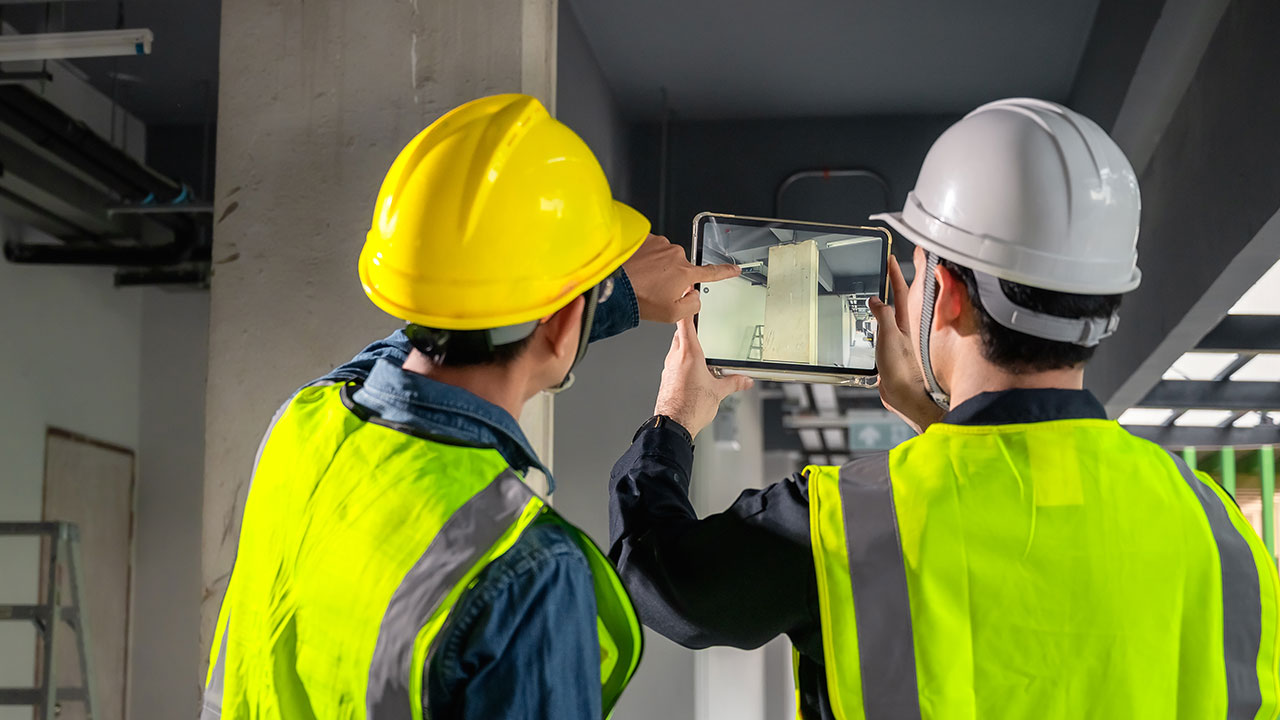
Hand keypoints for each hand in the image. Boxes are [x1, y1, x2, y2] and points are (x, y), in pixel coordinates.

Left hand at [623, 234, 740, 322]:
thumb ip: (691, 306)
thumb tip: (694, 296)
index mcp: (685, 272)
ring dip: (655, 268)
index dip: (725, 271)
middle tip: (654, 290)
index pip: (712, 272)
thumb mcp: (671, 315)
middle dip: (672, 278)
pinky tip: (635, 270)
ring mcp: (659, 244)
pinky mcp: (644, 238)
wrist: (612, 283)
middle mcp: (675, 254)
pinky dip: (644, 258)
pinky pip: (649, 249)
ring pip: (663, 258)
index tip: (734, 269)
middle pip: (681, 268)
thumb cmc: (638, 298)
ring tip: (641, 280)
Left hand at [654, 318, 753, 438]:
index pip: (686, 324)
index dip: (688, 309)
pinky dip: (681, 362)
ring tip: (698, 352)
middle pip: (680, 335)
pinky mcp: (666, 379)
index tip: (689, 295)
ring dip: (684, 346)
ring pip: (676, 349)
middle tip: (696, 325)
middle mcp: (676, 358)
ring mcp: (669, 368)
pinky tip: (691, 372)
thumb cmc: (691, 407)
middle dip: (687, 328)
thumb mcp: (718, 392)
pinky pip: (674, 364)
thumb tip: (744, 380)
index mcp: (690, 355)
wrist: (673, 424)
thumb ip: (733, 383)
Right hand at [868, 255, 945, 432]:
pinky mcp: (891, 353)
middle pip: (897, 299)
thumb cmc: (903, 371)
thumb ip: (882, 316)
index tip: (889, 258)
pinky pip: (882, 330)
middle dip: (891, 283)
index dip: (894, 273)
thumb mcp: (889, 338)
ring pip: (890, 314)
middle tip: (884, 268)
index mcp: (905, 322)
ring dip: (884, 301)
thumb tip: (875, 299)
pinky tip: (871, 323)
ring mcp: (898, 340)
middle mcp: (903, 329)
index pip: (900, 291)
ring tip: (875, 289)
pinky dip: (877, 322)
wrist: (905, 396)